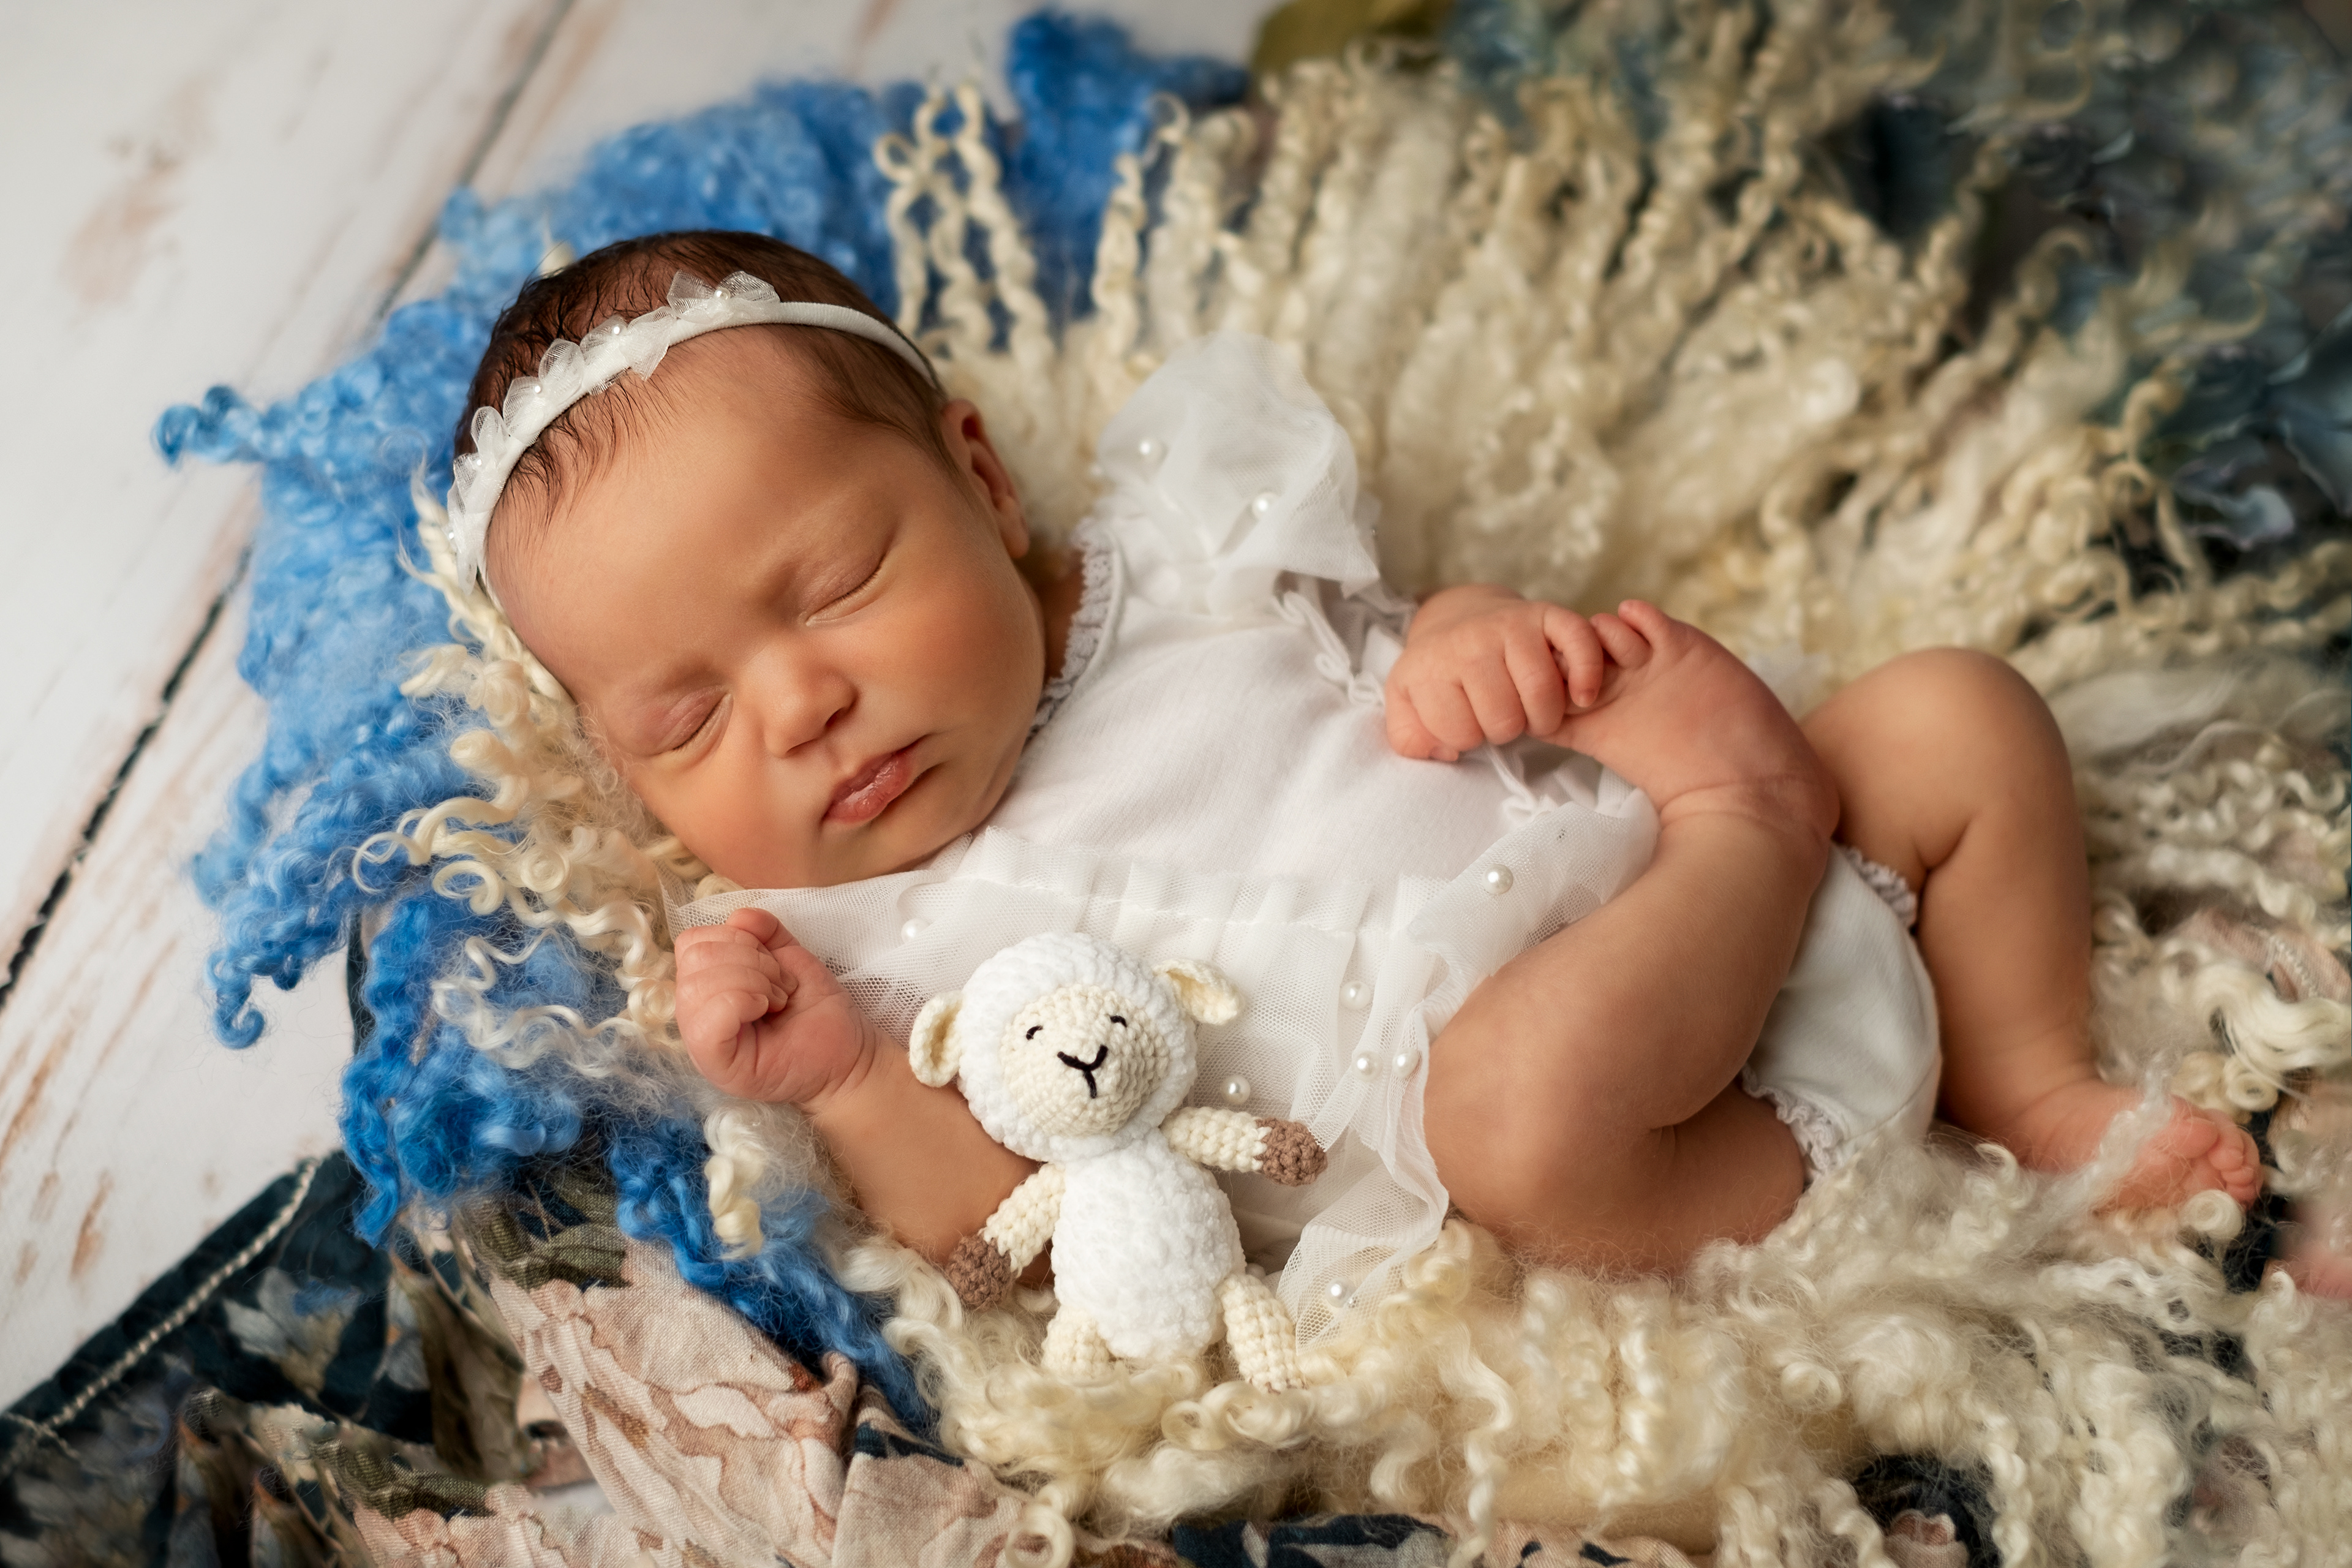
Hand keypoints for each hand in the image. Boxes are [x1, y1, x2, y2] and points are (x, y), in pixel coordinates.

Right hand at [674, 908, 877, 1107]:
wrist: (847, 1054)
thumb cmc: (816, 1011)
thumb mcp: (790, 957)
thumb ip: (764, 932)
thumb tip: (740, 916)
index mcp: (706, 988)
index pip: (692, 942)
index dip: (735, 938)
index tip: (773, 964)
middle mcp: (695, 1014)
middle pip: (694, 957)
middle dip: (749, 959)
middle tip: (780, 985)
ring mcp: (700, 1043)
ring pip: (697, 986)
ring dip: (752, 980)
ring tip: (778, 999)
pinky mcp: (716, 1065)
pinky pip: (707, 1022)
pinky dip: (742, 1001)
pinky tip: (766, 1009)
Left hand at [1384, 584, 1606, 760]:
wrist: (1457, 616)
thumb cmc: (1436, 671)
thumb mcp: (1405, 705)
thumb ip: (1410, 740)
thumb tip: (1447, 753)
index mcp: (1431, 668)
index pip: (1461, 735)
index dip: (1467, 739)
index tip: (1466, 720)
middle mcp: (1469, 643)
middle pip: (1505, 720)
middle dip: (1506, 730)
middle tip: (1501, 715)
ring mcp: (1509, 625)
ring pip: (1541, 693)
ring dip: (1543, 717)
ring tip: (1531, 711)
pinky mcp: (1544, 613)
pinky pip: (1576, 643)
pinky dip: (1586, 674)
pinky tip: (1581, 697)